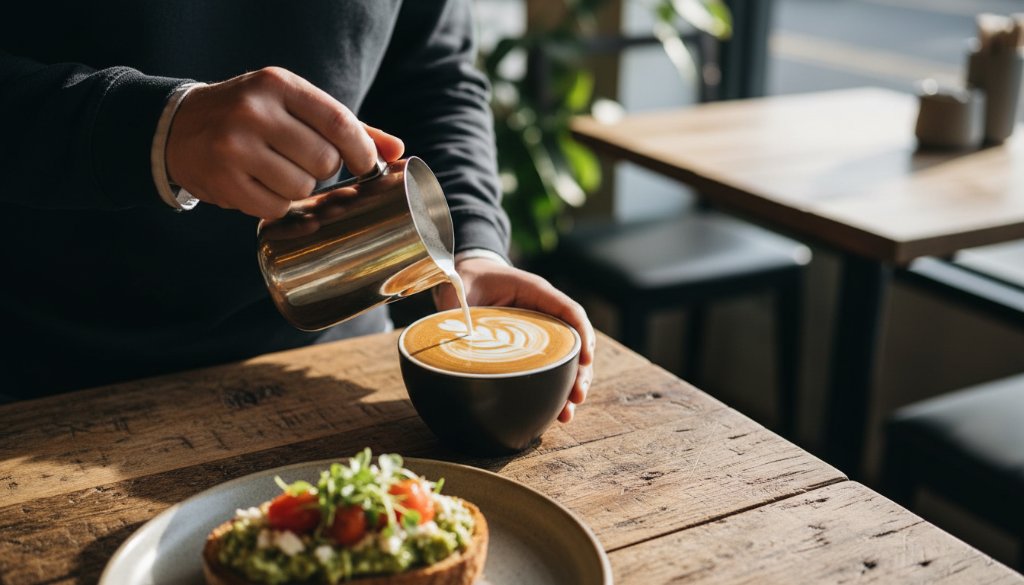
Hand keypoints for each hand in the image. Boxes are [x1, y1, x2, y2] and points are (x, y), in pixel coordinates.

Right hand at [166, 67, 404, 218]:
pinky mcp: (224, 181)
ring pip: (301, 187)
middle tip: (304, 162)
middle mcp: (254, 111)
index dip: (362, 150)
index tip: (368, 166)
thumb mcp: (294, 106)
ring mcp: (235, 147)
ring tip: (277, 171)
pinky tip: (260, 186)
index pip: (338, 121)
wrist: (180, 128)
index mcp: (278, 85)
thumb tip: (396, 150)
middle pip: (324, 161)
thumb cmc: (252, 116)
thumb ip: (346, 126)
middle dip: (324, 169)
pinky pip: (275, 208)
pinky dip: (276, 204)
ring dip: (299, 188)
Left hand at [433, 258, 595, 422]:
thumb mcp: (463, 287)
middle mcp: (544, 311)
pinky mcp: (532, 346)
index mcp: (534, 291)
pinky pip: (549, 366)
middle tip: (577, 396)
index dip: (582, 334)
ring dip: (570, 385)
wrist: (465, 276)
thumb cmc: (467, 278)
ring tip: (567, 413)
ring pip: (566, 359)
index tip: (586, 359)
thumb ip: (461, 307)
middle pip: (575, 341)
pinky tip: (553, 410)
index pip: (568, 310)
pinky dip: (554, 387)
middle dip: (580, 371)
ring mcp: (540, 331)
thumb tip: (458, 337)